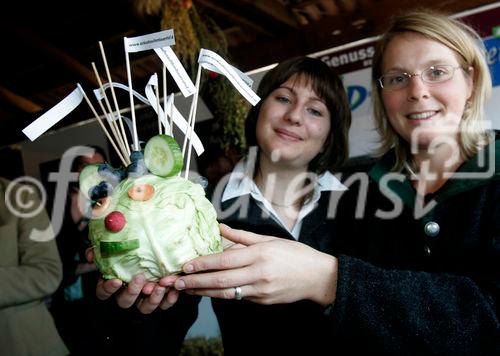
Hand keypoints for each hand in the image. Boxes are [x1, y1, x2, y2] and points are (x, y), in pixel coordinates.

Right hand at [85, 247, 179, 312]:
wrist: (154, 249)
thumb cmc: (129, 250)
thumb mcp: (114, 247)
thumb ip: (101, 250)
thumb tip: (90, 255)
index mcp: (113, 283)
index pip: (103, 292)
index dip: (108, 289)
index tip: (115, 280)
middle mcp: (127, 293)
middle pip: (124, 302)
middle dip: (132, 292)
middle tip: (141, 278)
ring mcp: (144, 298)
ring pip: (144, 308)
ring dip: (152, 299)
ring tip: (160, 286)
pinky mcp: (160, 298)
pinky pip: (164, 304)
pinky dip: (169, 298)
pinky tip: (173, 289)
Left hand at [174, 224, 337, 305]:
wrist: (319, 277)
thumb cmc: (296, 254)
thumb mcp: (270, 239)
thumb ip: (242, 236)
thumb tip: (220, 227)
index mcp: (260, 254)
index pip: (225, 260)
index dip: (204, 263)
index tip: (186, 265)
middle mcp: (259, 274)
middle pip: (221, 280)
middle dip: (196, 281)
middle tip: (177, 281)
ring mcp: (261, 290)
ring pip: (227, 293)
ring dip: (204, 292)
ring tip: (187, 289)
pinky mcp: (263, 301)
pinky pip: (238, 297)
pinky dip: (222, 295)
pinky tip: (208, 292)